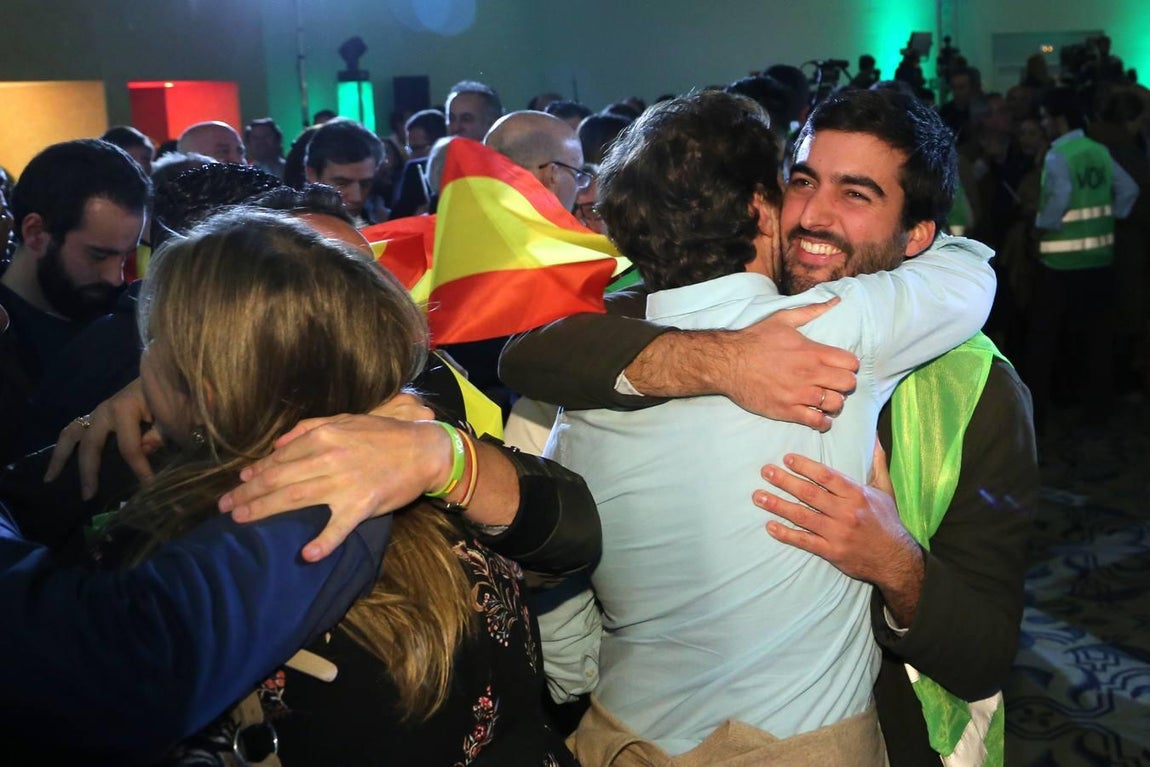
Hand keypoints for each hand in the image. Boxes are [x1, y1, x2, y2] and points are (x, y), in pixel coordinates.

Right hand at [43, 378, 161, 498]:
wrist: (165, 372)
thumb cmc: (172, 394)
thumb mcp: (172, 415)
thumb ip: (159, 434)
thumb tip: (144, 450)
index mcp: (125, 408)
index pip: (129, 447)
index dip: (139, 469)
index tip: (149, 486)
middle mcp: (105, 409)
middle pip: (90, 444)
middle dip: (89, 471)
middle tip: (88, 495)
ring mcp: (97, 411)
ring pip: (71, 434)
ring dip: (60, 456)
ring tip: (50, 479)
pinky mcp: (96, 415)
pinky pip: (74, 430)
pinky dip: (63, 447)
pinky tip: (56, 466)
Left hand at [219, 394, 447, 562]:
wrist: (424, 449)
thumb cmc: (384, 434)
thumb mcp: (346, 419)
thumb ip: (308, 428)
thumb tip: (276, 444)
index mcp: (323, 436)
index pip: (279, 457)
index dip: (254, 473)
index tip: (237, 485)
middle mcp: (327, 459)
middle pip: (278, 480)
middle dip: (247, 494)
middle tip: (224, 509)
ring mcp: (344, 483)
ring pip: (294, 499)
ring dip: (264, 511)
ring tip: (240, 522)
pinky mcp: (362, 505)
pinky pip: (338, 527)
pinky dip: (322, 542)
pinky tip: (306, 555)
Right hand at [724, 299, 858, 429]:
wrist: (728, 362)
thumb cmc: (755, 339)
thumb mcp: (783, 319)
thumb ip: (812, 310)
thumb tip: (835, 300)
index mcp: (812, 351)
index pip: (850, 363)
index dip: (849, 365)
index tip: (841, 367)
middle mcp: (809, 373)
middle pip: (848, 384)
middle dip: (844, 384)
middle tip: (834, 384)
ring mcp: (798, 394)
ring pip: (836, 404)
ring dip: (834, 403)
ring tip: (826, 400)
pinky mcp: (787, 410)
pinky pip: (817, 422)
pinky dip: (823, 422)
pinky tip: (819, 417)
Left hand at [752, 444, 923, 625]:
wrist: (896, 560)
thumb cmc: (887, 521)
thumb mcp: (885, 490)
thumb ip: (877, 462)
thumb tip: (873, 436)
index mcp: (857, 495)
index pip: (827, 476)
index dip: (805, 466)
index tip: (787, 458)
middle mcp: (846, 513)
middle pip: (810, 494)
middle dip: (785, 481)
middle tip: (765, 472)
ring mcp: (837, 533)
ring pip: (802, 516)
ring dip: (778, 505)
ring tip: (759, 497)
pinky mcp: (832, 552)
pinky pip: (805, 541)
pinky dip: (786, 534)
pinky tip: (770, 526)